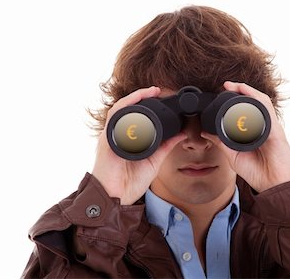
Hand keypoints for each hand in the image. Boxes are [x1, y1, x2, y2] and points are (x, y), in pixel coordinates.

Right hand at [91, 86, 186, 204]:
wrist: (116, 199)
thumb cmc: (130, 181)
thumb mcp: (154, 160)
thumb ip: (166, 146)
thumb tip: (183, 132)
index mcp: (128, 138)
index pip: (136, 115)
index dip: (146, 102)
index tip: (160, 94)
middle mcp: (117, 135)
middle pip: (127, 109)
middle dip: (140, 96)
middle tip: (157, 90)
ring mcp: (110, 138)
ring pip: (119, 111)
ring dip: (133, 99)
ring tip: (148, 93)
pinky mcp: (107, 144)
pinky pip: (113, 122)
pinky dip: (124, 112)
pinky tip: (134, 106)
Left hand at [202, 81, 289, 191]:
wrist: (274, 186)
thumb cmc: (258, 172)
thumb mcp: (233, 156)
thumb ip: (221, 143)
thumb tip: (205, 132)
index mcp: (252, 132)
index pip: (243, 111)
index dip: (232, 101)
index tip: (217, 95)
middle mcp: (262, 126)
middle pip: (252, 103)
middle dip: (239, 91)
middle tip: (224, 86)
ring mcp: (269, 127)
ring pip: (259, 102)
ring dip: (246, 91)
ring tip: (232, 85)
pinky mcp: (275, 130)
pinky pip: (266, 109)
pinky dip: (255, 98)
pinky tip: (246, 92)